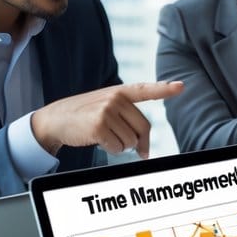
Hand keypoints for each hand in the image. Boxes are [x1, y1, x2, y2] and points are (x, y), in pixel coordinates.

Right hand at [30, 80, 183, 157]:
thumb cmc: (85, 115)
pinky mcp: (99, 125)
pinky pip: (118, 148)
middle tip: (126, 144)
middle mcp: (115, 98)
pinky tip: (98, 140)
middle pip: (144, 128)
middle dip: (138, 141)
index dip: (165, 89)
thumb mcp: (106, 106)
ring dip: (121, 145)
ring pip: (131, 140)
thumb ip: (127, 116)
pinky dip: (111, 150)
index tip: (181, 87)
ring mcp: (107, 110)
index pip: (146, 90)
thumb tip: (144, 147)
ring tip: (105, 136)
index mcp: (120, 92)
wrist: (56, 119)